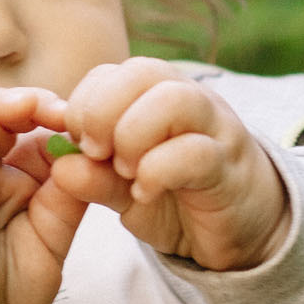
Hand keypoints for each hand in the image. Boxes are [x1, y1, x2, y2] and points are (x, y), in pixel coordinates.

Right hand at [0, 87, 87, 303]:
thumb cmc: (18, 277)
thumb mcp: (58, 227)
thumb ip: (72, 189)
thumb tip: (90, 147)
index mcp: (17, 170)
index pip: (32, 125)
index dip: (56, 115)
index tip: (88, 118)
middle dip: (30, 103)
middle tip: (62, 109)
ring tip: (24, 103)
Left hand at [49, 59, 289, 270]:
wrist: (243, 232)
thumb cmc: (180, 199)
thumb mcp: (125, 190)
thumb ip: (94, 177)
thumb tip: (60, 163)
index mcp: (158, 98)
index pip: (113, 72)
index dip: (84, 103)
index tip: (77, 144)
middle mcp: (190, 101)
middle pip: (143, 72)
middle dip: (103, 111)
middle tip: (96, 153)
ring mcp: (215, 130)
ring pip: (173, 99)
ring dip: (133, 135)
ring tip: (125, 172)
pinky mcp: (230, 167)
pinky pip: (196, 152)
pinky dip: (158, 172)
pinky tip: (145, 193)